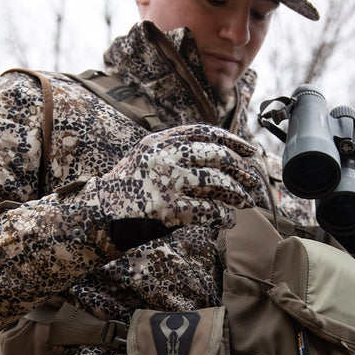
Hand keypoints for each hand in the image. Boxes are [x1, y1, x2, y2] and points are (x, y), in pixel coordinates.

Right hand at [97, 124, 257, 249]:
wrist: (99, 214)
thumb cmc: (127, 187)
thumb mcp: (145, 156)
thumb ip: (172, 149)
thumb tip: (216, 152)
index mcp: (159, 142)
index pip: (205, 133)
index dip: (233, 140)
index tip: (250, 150)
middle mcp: (164, 157)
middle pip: (217, 156)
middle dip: (242, 168)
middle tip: (256, 179)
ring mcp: (166, 183)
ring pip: (217, 183)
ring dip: (238, 194)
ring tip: (246, 202)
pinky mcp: (169, 210)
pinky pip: (209, 211)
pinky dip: (224, 217)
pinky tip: (230, 220)